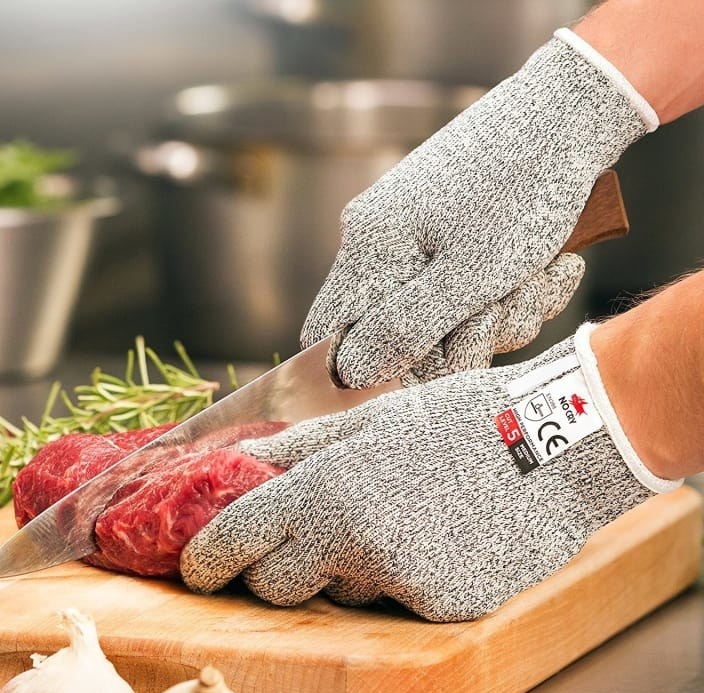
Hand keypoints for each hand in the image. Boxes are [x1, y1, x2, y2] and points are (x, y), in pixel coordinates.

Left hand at [181, 325, 677, 621]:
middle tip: (303, 536)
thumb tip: (241, 461)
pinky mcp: (439, 608)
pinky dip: (400, 576)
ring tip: (395, 519)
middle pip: (277, 585)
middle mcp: (350, 544)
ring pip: (341, 593)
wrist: (556, 446)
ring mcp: (397, 582)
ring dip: (346, 566)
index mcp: (324, 489)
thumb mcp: (370, 419)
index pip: (236, 540)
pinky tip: (434, 537)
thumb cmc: (457, 420)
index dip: (206, 560)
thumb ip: (296, 448)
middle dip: (275, 568)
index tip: (198, 568)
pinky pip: (395, 601)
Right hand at [301, 30, 654, 387]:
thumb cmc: (522, 190)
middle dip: (463, 339)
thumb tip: (353, 373)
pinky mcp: (450, 230)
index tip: (426, 370)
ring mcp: (416, 234)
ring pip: (443, 315)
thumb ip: (404, 328)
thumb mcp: (468, 276)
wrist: (574, 109)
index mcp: (369, 248)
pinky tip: (547, 265)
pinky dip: (511, 289)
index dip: (368, 368)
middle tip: (509, 309)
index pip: (329, 332)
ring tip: (539, 277)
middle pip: (399, 331)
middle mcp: (381, 240)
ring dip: (501, 314)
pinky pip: (468, 288)